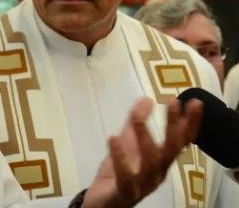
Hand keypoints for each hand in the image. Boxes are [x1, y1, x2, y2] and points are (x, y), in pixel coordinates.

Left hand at [83, 97, 202, 207]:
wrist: (102, 202)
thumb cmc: (119, 173)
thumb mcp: (127, 143)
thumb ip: (136, 122)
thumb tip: (146, 98)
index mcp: (160, 162)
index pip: (180, 141)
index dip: (189, 124)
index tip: (194, 103)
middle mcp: (157, 173)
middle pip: (169, 150)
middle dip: (173, 127)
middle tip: (172, 103)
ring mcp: (142, 185)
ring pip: (149, 163)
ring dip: (144, 138)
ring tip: (135, 117)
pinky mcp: (124, 192)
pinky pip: (125, 177)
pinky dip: (120, 158)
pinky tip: (113, 138)